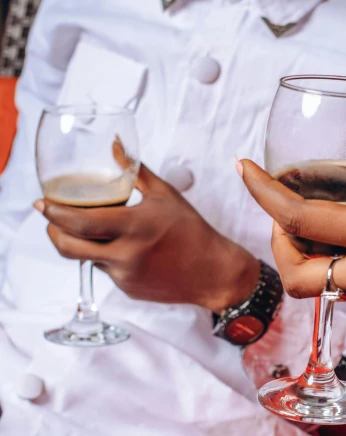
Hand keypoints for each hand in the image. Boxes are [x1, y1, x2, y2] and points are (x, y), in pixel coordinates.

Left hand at [36, 164, 259, 312]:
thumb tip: (114, 146)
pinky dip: (107, 258)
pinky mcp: (129, 289)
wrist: (213, 272)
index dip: (55, 214)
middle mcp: (127, 254)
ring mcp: (126, 275)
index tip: (42, 204)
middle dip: (53, 233)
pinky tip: (125, 250)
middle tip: (51, 220)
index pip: (81, 222)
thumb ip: (135, 171)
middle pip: (70, 247)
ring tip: (92, 230)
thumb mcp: (166, 195)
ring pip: (89, 258)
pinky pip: (107, 271)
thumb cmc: (192, 231)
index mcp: (136, 226)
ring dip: (84, 244)